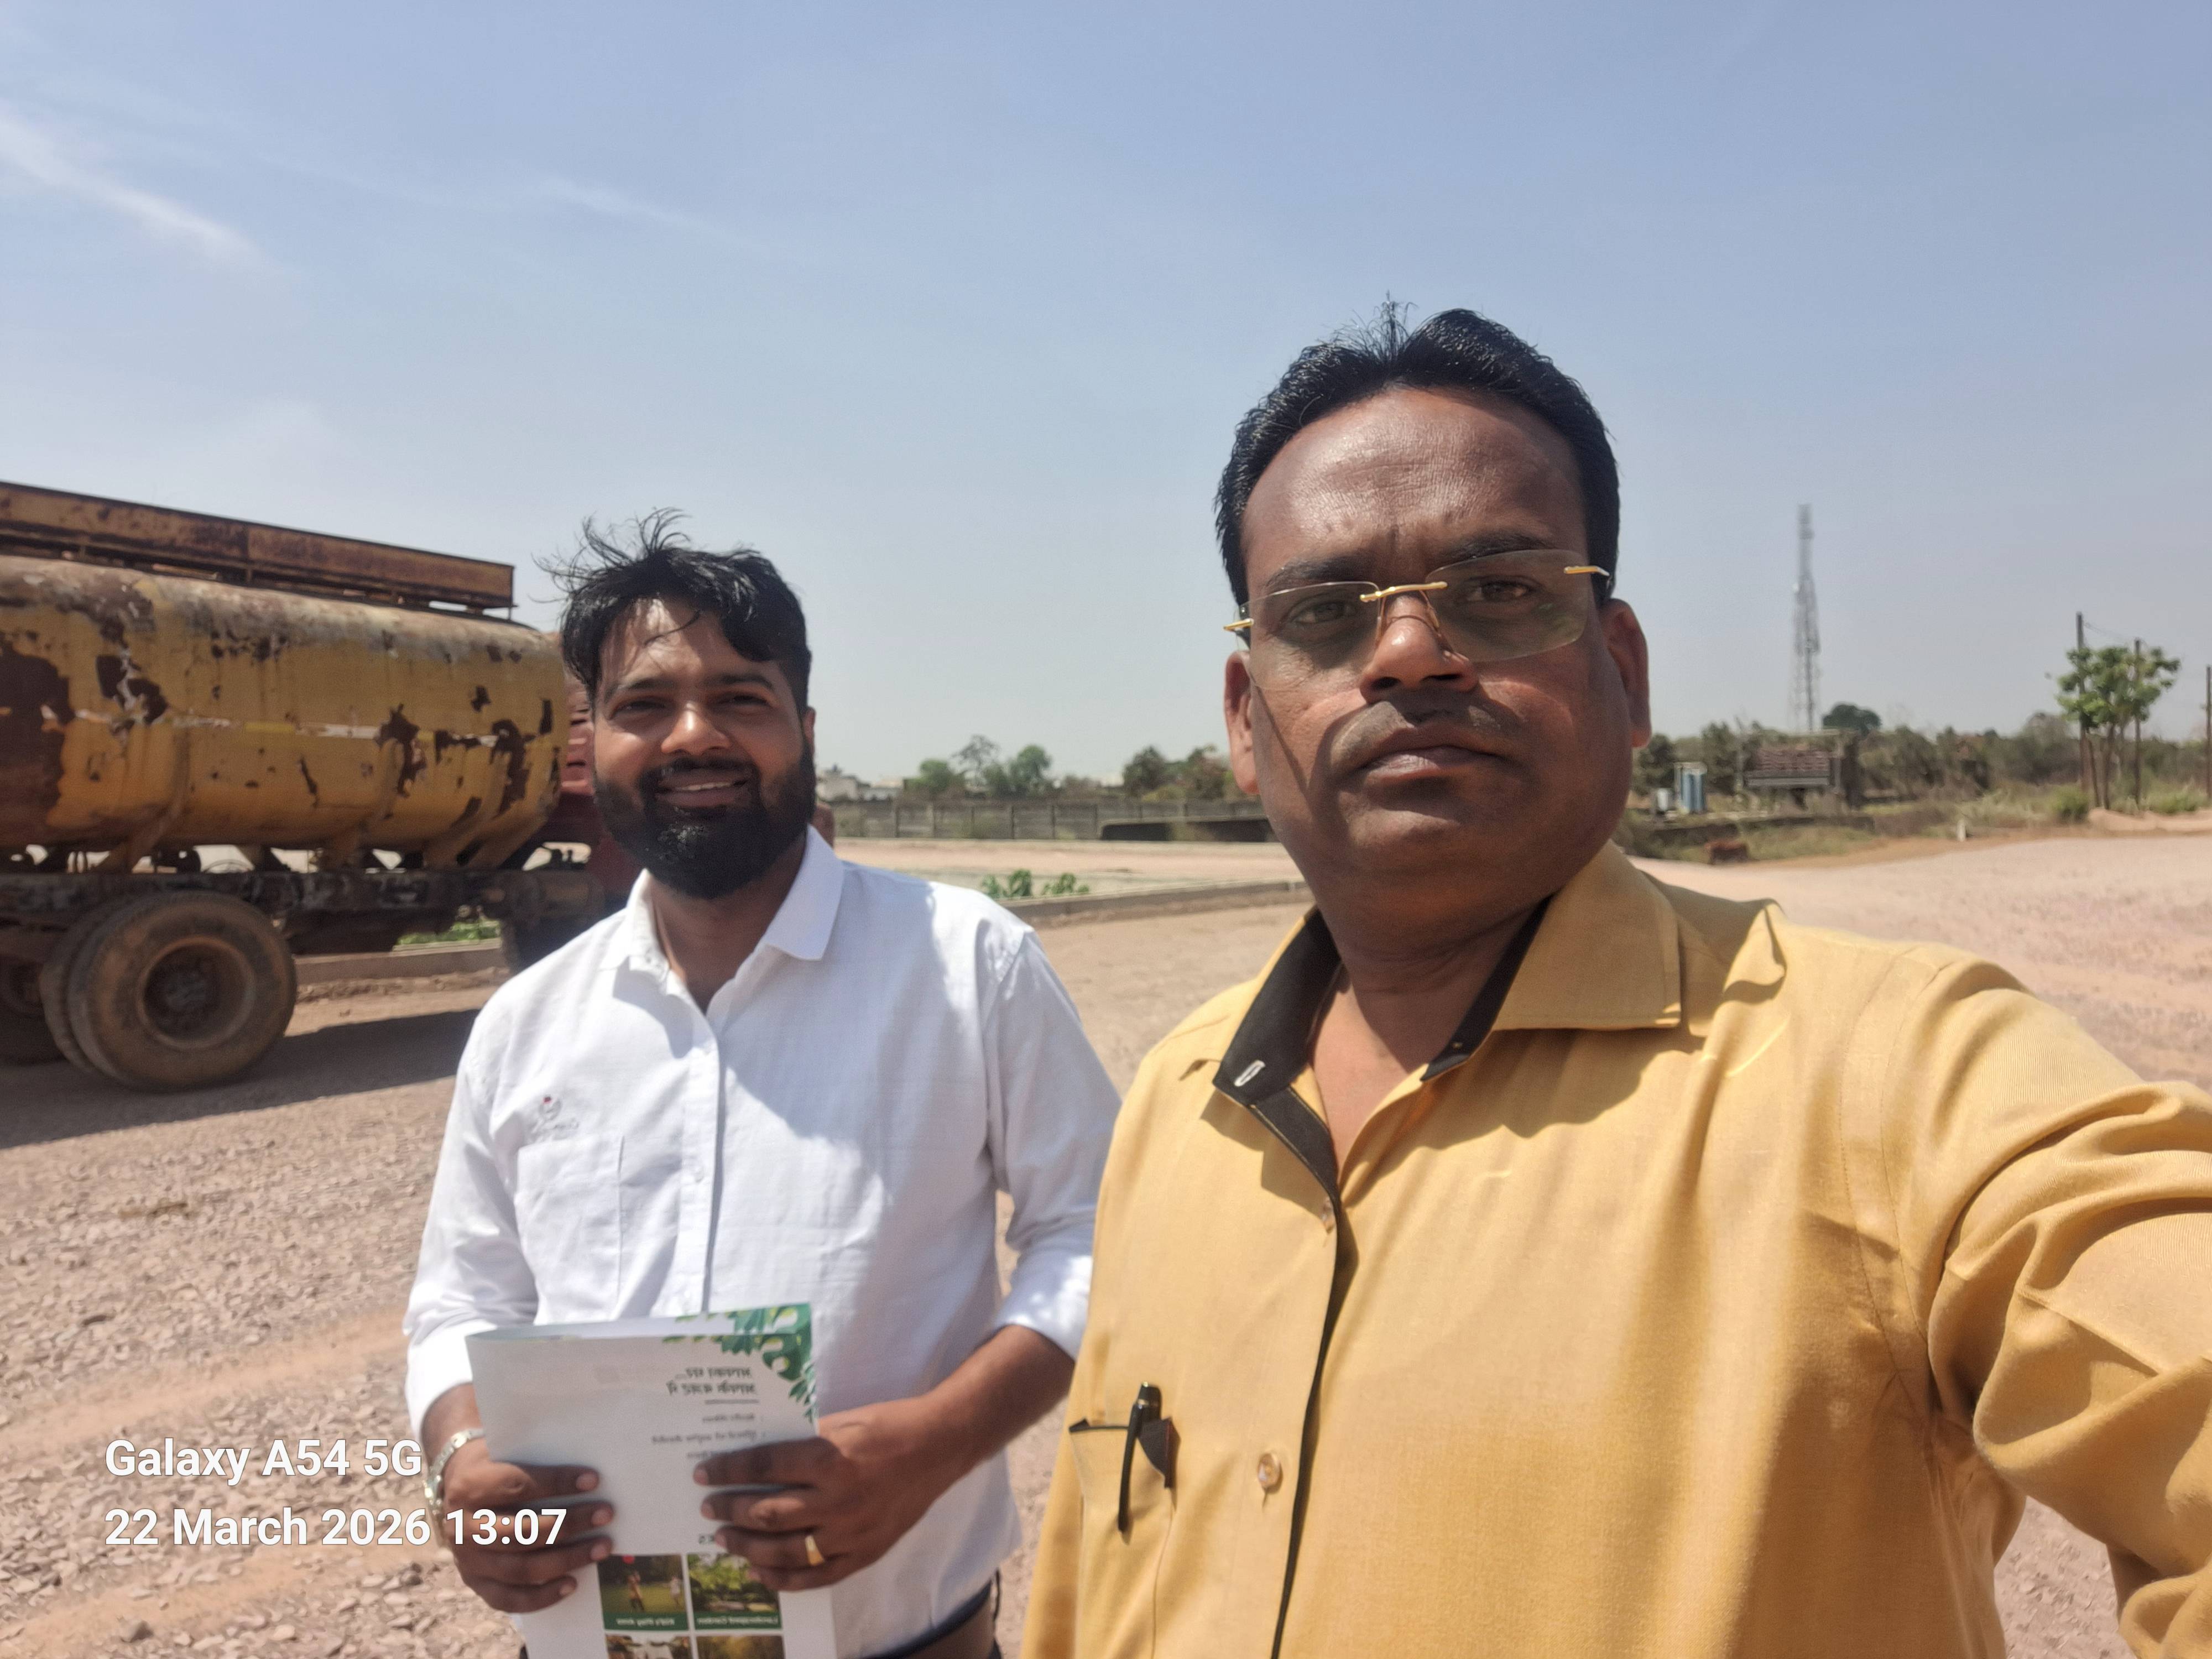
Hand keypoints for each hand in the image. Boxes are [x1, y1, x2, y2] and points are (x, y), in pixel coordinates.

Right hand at [440, 1441, 613, 1613]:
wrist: (455, 1488)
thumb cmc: (493, 1465)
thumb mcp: (504, 1450)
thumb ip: (537, 1459)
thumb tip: (588, 1475)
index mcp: (469, 1488)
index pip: (517, 1487)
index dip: (556, 1483)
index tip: (593, 1480)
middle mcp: (462, 1528)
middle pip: (520, 1533)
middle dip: (567, 1525)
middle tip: (605, 1514)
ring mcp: (466, 1560)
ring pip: (518, 1569)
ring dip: (565, 1560)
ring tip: (600, 1548)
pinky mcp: (473, 1583)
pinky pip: (507, 1599)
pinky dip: (542, 1597)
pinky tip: (573, 1584)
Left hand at [695, 1396, 965, 1589]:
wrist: (939, 1447)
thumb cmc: (887, 1425)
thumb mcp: (841, 1422)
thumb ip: (802, 1444)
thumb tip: (757, 1461)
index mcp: (829, 1456)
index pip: (763, 1467)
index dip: (728, 1471)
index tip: (704, 1474)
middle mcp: (837, 1498)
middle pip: (768, 1511)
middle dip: (730, 1510)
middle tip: (709, 1508)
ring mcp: (851, 1532)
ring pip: (786, 1549)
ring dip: (748, 1546)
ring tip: (725, 1539)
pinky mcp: (865, 1553)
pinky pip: (816, 1576)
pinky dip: (784, 1578)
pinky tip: (760, 1571)